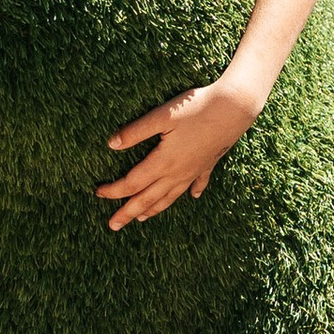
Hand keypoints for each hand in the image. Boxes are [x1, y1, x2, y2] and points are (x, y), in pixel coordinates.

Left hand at [99, 69, 263, 229]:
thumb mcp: (163, 115)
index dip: (113, 190)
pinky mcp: (208, 163)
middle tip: (113, 225)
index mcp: (164, 162)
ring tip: (141, 219)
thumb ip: (136, 131)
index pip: (132, 183)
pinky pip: (198, 183)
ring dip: (153, 209)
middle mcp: (178, 172)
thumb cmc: (198, 107)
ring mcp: (195, 170)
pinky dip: (193, 192)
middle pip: (148, 198)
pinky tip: (193, 197)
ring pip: (170, 197)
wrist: (235, 107)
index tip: (98, 193)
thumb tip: (111, 144)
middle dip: (128, 213)